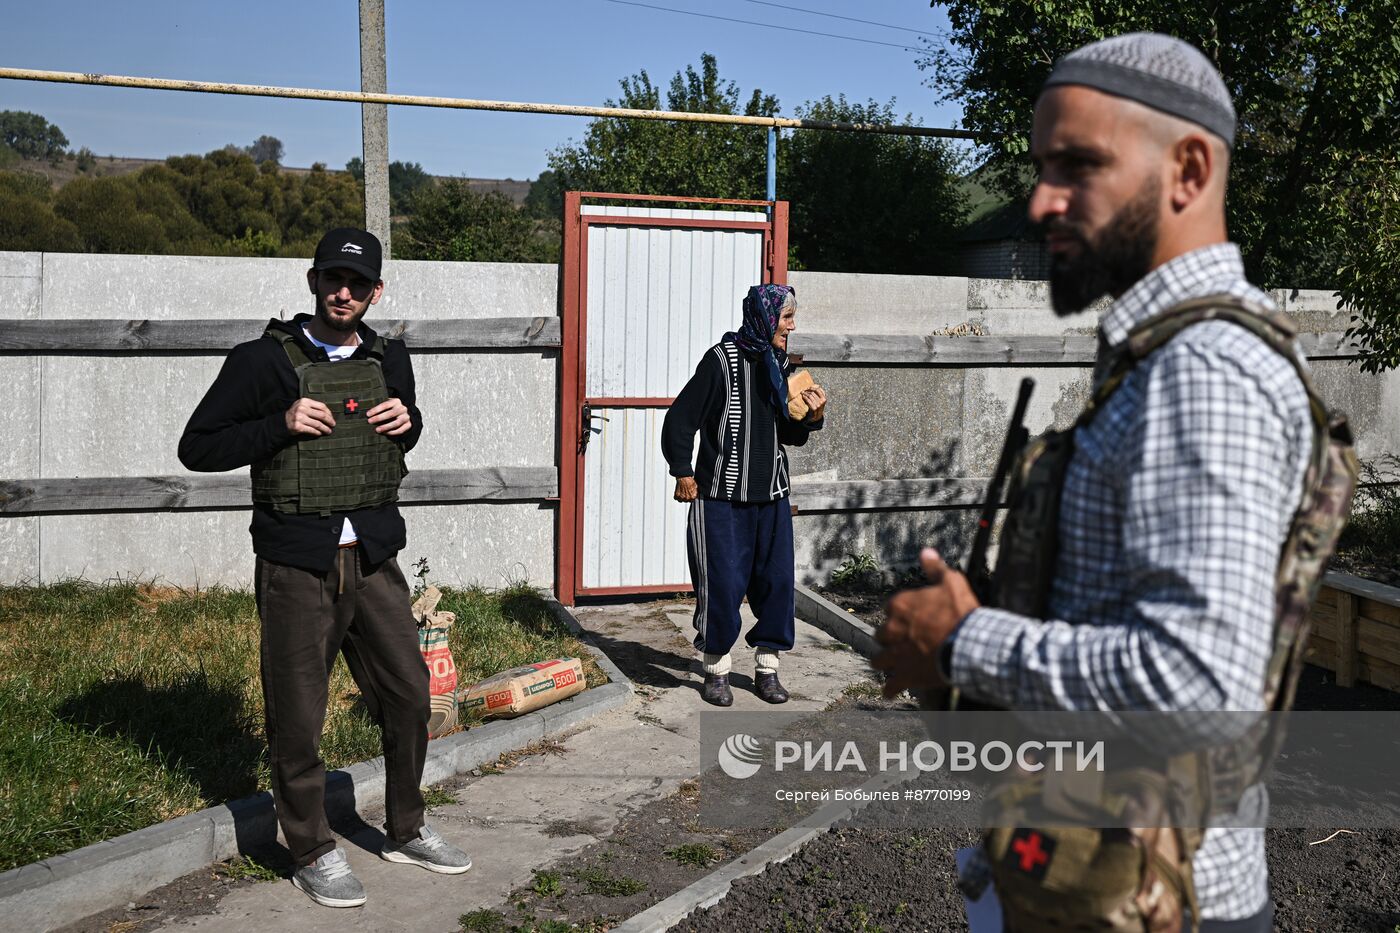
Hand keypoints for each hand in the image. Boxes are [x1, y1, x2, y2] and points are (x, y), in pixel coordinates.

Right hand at [285, 398, 334, 435]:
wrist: (283, 422)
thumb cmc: (296, 413)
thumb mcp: (303, 405)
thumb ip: (314, 407)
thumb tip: (329, 414)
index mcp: (305, 401)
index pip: (322, 406)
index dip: (329, 413)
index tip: (332, 418)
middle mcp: (302, 408)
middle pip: (321, 415)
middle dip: (329, 421)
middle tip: (333, 425)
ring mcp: (299, 417)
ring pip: (318, 424)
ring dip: (325, 428)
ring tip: (329, 431)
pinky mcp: (298, 426)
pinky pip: (312, 430)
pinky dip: (318, 432)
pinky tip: (320, 433)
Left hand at [368, 398, 411, 435]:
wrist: (404, 414)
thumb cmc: (390, 410)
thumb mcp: (386, 405)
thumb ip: (378, 406)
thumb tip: (364, 410)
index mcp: (396, 401)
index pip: (385, 404)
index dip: (376, 409)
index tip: (368, 414)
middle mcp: (403, 408)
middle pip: (391, 413)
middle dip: (379, 418)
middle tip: (370, 421)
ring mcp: (406, 417)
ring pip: (396, 423)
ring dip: (386, 427)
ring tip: (377, 430)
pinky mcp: (409, 425)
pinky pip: (400, 430)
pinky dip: (392, 432)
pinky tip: (385, 433)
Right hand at [674, 477, 697, 501]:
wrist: (683, 477)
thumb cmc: (689, 480)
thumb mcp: (695, 486)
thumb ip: (695, 492)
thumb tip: (696, 494)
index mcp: (693, 496)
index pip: (692, 500)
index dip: (691, 497)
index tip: (690, 495)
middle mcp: (687, 498)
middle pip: (687, 501)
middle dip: (686, 497)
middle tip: (685, 492)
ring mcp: (681, 497)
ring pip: (681, 500)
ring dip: (681, 497)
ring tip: (682, 492)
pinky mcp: (676, 495)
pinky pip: (676, 498)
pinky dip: (677, 496)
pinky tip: (678, 492)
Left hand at [801, 386, 826, 422]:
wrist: (817, 417)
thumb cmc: (818, 407)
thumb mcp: (820, 400)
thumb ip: (819, 394)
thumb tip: (816, 385)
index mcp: (824, 398)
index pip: (818, 389)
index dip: (812, 387)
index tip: (808, 388)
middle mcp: (822, 401)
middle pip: (813, 392)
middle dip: (807, 390)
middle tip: (803, 390)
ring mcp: (818, 405)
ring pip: (810, 396)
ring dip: (805, 394)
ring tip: (802, 393)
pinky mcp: (814, 408)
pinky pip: (808, 400)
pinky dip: (805, 397)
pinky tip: (803, 397)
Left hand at [872, 548, 979, 697]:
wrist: (970, 644)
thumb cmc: (961, 613)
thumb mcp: (952, 582)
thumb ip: (935, 568)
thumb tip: (926, 552)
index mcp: (899, 605)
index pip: (890, 609)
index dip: (901, 615)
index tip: (911, 619)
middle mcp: (892, 629)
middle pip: (882, 635)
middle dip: (890, 639)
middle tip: (902, 643)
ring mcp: (896, 655)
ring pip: (879, 660)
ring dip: (885, 662)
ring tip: (891, 665)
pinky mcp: (904, 676)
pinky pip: (890, 685)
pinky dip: (891, 689)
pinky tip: (891, 691)